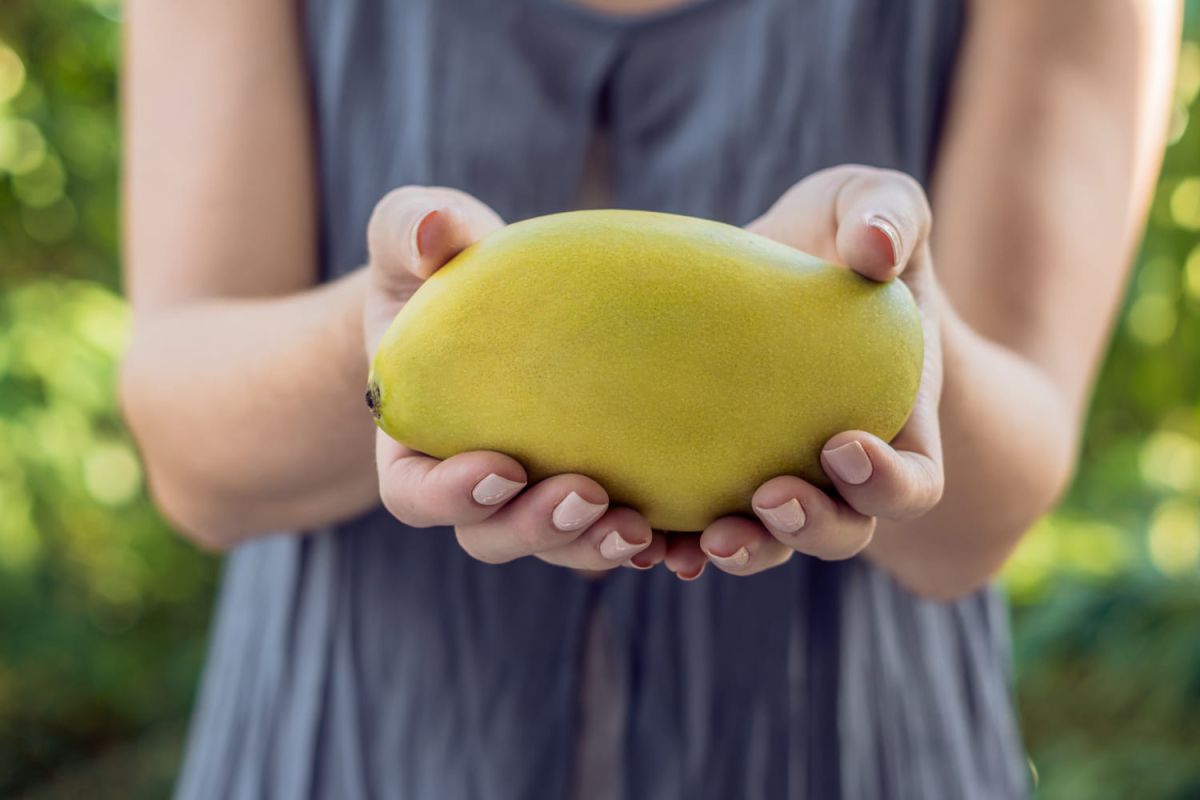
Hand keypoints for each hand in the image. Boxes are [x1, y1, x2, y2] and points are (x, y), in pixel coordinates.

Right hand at [364, 186, 668, 571]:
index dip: (449, 496)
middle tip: (586, 495)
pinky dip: (651, 538)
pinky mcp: (597, 489)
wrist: (512, 289)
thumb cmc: (452, 260)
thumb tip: (430, 230)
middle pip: (490, 536)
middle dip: (534, 528)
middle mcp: (475, 487)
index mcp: (418, 444)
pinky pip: (617, 530)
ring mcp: (536, 495)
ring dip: (593, 545)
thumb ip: (410, 226)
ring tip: (642, 526)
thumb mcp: (424, 231)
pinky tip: (688, 529)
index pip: (415, 493)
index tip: (500, 465)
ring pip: (557, 547)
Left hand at [671, 166, 945, 578]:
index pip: (912, 483)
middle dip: (810, 528)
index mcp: (894, 421)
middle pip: (841, 532)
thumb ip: (890, 215)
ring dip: (740, 550)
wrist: (785, 260)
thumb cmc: (842, 234)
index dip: (887, 483)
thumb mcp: (870, 202)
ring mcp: (776, 476)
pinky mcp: (714, 471)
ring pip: (769, 544)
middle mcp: (837, 468)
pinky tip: (639, 536)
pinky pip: (698, 525)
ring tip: (700, 543)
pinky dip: (674, 540)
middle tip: (769, 498)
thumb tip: (876, 250)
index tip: (842, 443)